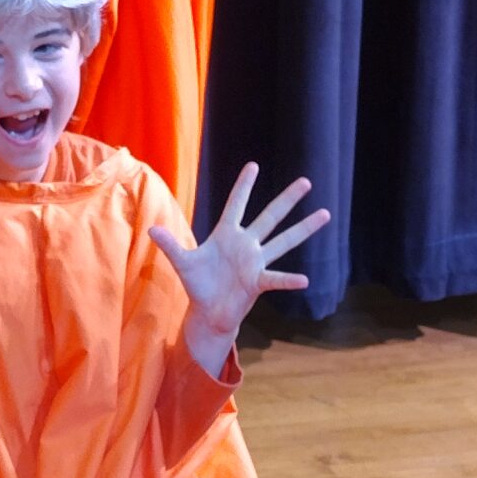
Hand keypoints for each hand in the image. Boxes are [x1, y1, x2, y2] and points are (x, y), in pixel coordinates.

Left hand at [150, 163, 329, 369]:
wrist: (209, 312)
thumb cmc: (198, 284)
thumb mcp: (182, 263)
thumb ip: (170, 245)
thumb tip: (151, 229)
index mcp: (226, 235)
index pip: (237, 205)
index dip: (244, 186)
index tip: (253, 165)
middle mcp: (246, 244)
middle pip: (270, 217)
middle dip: (287, 199)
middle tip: (306, 181)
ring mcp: (256, 262)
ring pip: (283, 241)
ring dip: (304, 229)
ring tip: (326, 214)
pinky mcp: (258, 282)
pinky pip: (276, 278)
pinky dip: (289, 280)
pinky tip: (304, 279)